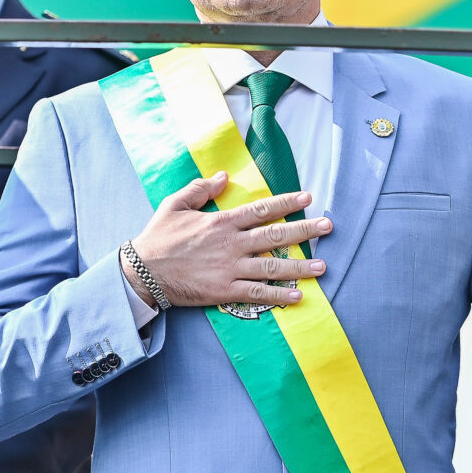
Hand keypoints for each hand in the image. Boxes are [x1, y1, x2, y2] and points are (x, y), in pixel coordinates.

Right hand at [127, 172, 330, 307]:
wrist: (143, 273)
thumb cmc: (158, 237)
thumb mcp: (175, 205)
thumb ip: (200, 189)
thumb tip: (224, 177)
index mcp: (221, 221)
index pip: (261, 209)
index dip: (286, 202)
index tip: (307, 197)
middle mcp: (231, 244)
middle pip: (275, 234)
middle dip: (305, 230)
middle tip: (328, 226)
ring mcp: (230, 268)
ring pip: (272, 265)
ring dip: (300, 266)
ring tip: (322, 266)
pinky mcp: (225, 291)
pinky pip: (257, 293)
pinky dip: (279, 295)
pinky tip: (298, 295)